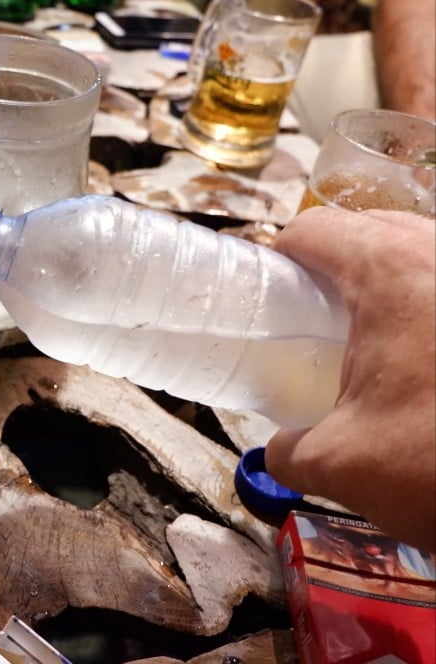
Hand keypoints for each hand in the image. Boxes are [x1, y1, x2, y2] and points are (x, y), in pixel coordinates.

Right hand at [265, 207, 435, 550]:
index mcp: (390, 271)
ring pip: (422, 249)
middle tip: (318, 318)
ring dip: (392, 280)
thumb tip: (282, 451)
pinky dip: (429, 302)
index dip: (281, 258)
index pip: (314, 230)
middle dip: (338, 264)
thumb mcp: (341, 465)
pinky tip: (424, 354)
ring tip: (376, 336)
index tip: (274, 296)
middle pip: (371, 228)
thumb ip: (290, 452)